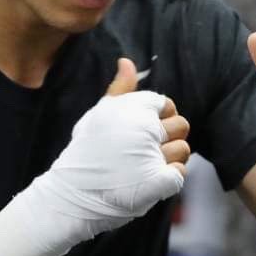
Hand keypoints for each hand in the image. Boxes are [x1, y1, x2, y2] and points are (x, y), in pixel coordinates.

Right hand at [0, 57, 188, 255]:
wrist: (71, 193)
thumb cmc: (86, 152)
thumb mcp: (99, 114)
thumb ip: (119, 90)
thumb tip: (127, 62)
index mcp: (132, 109)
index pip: (166, 104)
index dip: (158, 117)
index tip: (144, 131)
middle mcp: (145, 129)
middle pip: (181, 125)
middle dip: (168, 137)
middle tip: (145, 150)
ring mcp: (153, 156)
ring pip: (183, 149)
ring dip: (169, 158)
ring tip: (145, 166)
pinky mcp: (158, 182)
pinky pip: (180, 174)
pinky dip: (169, 179)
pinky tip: (150, 181)